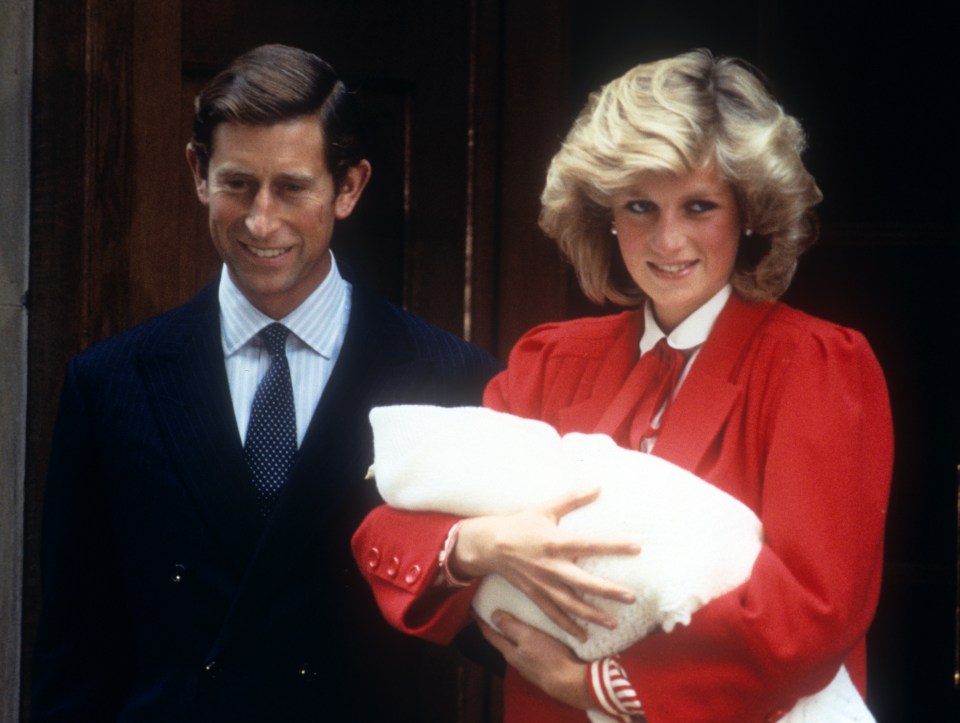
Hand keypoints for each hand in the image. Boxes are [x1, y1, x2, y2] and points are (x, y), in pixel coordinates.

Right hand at [451, 488, 639, 640]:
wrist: (490, 545)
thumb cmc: (521, 524)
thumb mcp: (546, 508)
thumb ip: (572, 499)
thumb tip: (598, 487)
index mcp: (556, 542)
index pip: (590, 544)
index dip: (613, 546)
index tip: (637, 547)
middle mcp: (551, 566)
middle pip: (584, 583)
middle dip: (609, 591)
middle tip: (632, 597)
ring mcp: (543, 584)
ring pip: (571, 604)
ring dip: (592, 615)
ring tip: (614, 622)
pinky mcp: (535, 595)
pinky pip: (553, 614)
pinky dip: (568, 626)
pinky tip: (584, 636)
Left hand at [478, 610, 592, 710]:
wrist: (572, 683)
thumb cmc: (550, 658)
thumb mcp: (529, 637)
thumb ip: (510, 627)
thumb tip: (493, 615)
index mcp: (510, 652)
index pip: (491, 635)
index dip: (481, 622)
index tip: (472, 611)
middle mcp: (517, 661)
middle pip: (502, 642)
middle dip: (497, 628)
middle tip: (493, 613)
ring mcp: (530, 667)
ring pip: (516, 648)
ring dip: (513, 636)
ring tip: (515, 623)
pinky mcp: (543, 670)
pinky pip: (530, 653)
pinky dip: (527, 643)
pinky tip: (535, 639)